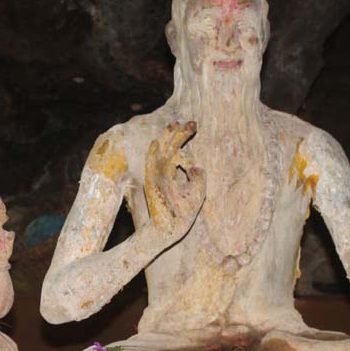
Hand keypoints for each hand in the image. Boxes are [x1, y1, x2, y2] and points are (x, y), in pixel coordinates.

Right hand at [144, 121, 205, 245]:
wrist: (170, 230)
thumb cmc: (182, 213)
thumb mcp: (197, 193)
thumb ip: (198, 179)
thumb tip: (196, 167)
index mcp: (172, 173)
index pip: (176, 150)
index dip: (183, 137)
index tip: (192, 123)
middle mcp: (163, 172)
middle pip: (169, 147)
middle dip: (178, 134)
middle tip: (190, 120)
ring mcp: (156, 178)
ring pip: (160, 153)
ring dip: (166, 139)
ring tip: (173, 125)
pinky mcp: (152, 185)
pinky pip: (151, 168)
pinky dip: (152, 156)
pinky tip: (155, 143)